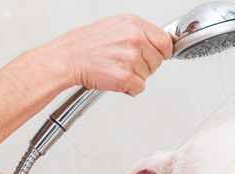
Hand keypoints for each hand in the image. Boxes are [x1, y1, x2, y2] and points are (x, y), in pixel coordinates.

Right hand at [53, 14, 172, 95]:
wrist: (70, 57)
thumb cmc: (89, 44)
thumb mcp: (117, 27)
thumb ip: (140, 34)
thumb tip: (158, 47)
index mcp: (134, 25)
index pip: (165, 42)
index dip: (163, 53)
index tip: (160, 56)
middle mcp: (134, 39)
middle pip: (157, 61)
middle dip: (146, 66)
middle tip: (127, 64)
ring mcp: (130, 58)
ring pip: (148, 76)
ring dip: (135, 77)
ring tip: (116, 69)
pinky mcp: (124, 76)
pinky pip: (139, 88)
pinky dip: (130, 88)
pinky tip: (116, 79)